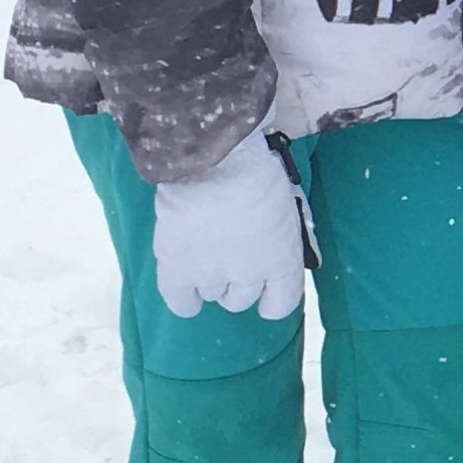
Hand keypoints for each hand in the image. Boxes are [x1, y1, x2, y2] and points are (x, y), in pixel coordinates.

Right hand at [150, 131, 311, 319]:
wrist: (217, 160)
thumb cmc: (259, 171)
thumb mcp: (286, 206)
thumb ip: (279, 236)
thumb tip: (272, 247)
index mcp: (282, 261)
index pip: (282, 303)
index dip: (271, 299)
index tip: (264, 290)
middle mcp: (250, 277)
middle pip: (241, 299)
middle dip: (236, 279)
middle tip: (227, 251)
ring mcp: (212, 276)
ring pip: (211, 294)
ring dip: (208, 278)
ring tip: (202, 249)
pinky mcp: (177, 270)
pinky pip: (180, 302)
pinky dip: (182, 296)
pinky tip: (182, 279)